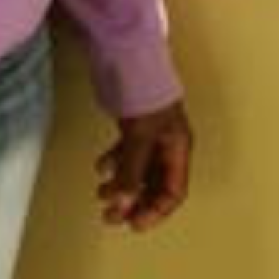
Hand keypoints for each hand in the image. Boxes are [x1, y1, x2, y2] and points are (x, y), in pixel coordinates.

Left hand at [95, 100, 193, 230]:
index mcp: (178, 148)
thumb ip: (132, 170)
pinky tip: (100, 167)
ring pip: (139, 171)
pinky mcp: (135, 126)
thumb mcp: (140, 135)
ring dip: (121, 186)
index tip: (133, 223)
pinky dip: (115, 164)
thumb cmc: (145, 93)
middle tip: (110, 216)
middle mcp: (167, 145)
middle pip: (155, 185)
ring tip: (100, 194)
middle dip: (134, 202)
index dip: (155, 211)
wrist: (130, 55)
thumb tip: (122, 204)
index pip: (173, 191)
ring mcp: (151, 135)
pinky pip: (127, 154)